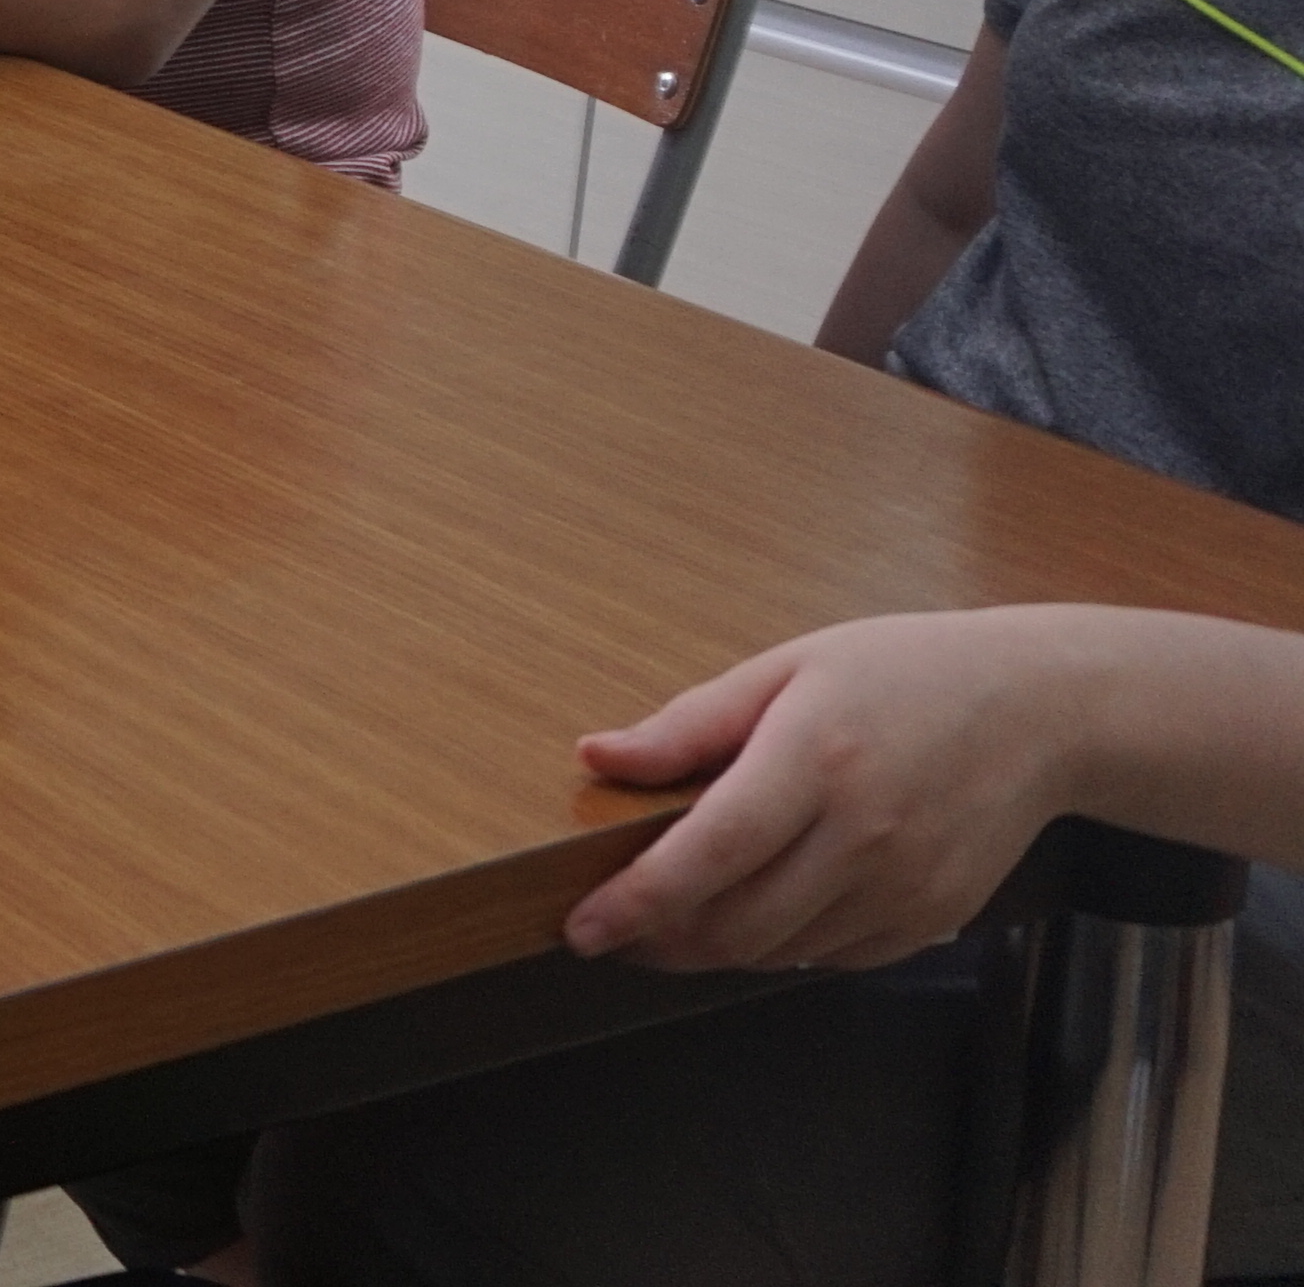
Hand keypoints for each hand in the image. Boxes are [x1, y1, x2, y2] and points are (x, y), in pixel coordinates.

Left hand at [563, 610, 1100, 971]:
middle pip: (737, 924)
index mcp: (817, 760)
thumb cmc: (907, 674)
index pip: (710, 853)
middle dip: (658, 942)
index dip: (637, 901)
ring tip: (668, 922)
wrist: (1043, 711)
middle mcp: (865, 835)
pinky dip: (778, 949)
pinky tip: (755, 913)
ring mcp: (905, 886)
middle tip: (609, 931)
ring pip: (779, 952)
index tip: (581, 928)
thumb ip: (689, 724)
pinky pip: (832, 957)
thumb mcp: (788, 667)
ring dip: (712, 950)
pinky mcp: (933, 917)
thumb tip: (596, 756)